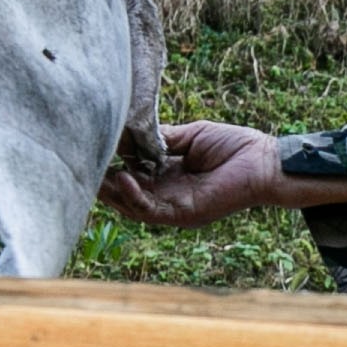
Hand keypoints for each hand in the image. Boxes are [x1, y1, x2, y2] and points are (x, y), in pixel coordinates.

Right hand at [102, 122, 346, 227]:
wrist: (264, 161)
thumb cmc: (235, 146)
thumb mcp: (190, 136)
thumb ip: (160, 138)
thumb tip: (129, 132)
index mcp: (169, 173)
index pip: (132, 170)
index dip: (112, 160)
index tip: (93, 145)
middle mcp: (168, 192)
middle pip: (126, 191)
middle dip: (103, 180)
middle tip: (82, 164)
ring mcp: (175, 206)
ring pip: (133, 205)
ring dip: (113, 191)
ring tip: (96, 174)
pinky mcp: (184, 214)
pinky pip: (151, 210)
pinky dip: (135, 197)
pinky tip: (124, 179)